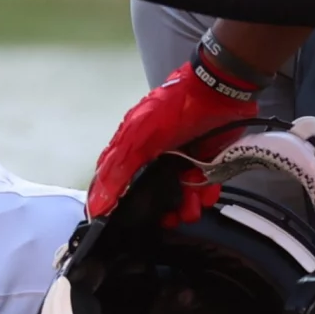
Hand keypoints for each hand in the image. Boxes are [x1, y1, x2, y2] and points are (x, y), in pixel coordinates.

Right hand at [88, 58, 257, 223]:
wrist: (219, 90)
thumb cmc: (171, 110)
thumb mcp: (137, 139)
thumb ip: (117, 171)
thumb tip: (96, 207)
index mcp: (133, 150)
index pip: (118, 182)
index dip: (116, 202)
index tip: (119, 223)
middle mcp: (156, 156)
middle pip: (153, 192)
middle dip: (160, 209)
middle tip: (168, 220)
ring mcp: (183, 158)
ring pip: (180, 192)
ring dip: (186, 205)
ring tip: (192, 209)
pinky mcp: (208, 160)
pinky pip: (205, 185)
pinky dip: (206, 194)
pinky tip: (207, 196)